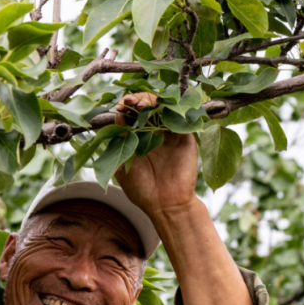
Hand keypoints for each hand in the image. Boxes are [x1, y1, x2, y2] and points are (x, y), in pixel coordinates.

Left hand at [112, 92, 199, 217]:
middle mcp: (153, 132)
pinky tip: (159, 107)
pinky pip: (180, 116)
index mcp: (136, 138)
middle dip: (136, 100)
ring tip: (141, 104)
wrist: (165, 205)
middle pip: (146, 106)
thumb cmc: (141, 189)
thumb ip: (121, 140)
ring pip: (162, 107)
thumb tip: (118, 115)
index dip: (124, 107)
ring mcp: (169, 133)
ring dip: (151, 101)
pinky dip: (170, 108)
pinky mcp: (185, 136)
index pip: (130, 114)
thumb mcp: (123, 164)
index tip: (119, 106)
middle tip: (129, 102)